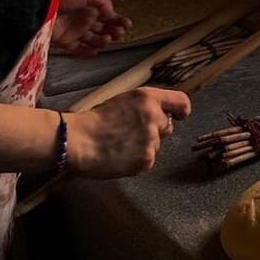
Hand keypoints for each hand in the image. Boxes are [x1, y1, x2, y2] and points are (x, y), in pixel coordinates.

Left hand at [52, 0, 130, 56]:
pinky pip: (78, 49)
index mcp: (90, 7)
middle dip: (114, 32)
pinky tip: (97, 51)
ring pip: (94, 40)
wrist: (43, 4)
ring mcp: (74, 31)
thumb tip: (112, 13)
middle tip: (120, 34)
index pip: (108, 16)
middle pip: (103, 29)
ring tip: (108, 39)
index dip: (118, 20)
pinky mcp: (65, 41)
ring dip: (104, 41)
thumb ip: (104, 3)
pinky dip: (88, 52)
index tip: (126, 24)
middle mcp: (83, 19)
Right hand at [66, 87, 191, 176]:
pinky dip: (136, 161)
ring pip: (156, 145)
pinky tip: (119, 156)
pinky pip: (147, 161)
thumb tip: (161, 112)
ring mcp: (151, 140)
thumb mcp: (123, 100)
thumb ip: (145, 105)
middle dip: (154, 130)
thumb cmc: (94, 120)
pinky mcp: (146, 160)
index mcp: (148, 98)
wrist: (78, 141)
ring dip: (143, 147)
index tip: (180, 115)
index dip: (181, 110)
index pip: (181, 101)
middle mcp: (154, 116)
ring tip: (120, 145)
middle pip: (167, 126)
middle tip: (131, 133)